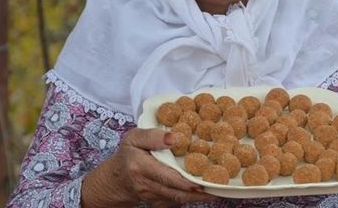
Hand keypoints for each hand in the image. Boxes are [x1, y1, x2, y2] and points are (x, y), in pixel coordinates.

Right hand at [82, 128, 217, 206]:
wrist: (117, 179)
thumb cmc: (128, 154)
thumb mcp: (134, 138)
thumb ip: (152, 136)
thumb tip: (174, 138)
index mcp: (141, 167)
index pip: (166, 177)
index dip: (185, 181)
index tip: (202, 181)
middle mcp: (147, 186)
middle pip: (176, 192)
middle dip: (199, 192)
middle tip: (219, 187)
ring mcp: (153, 197)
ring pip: (178, 199)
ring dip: (199, 197)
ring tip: (218, 190)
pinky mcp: (158, 203)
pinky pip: (176, 202)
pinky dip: (191, 197)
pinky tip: (205, 191)